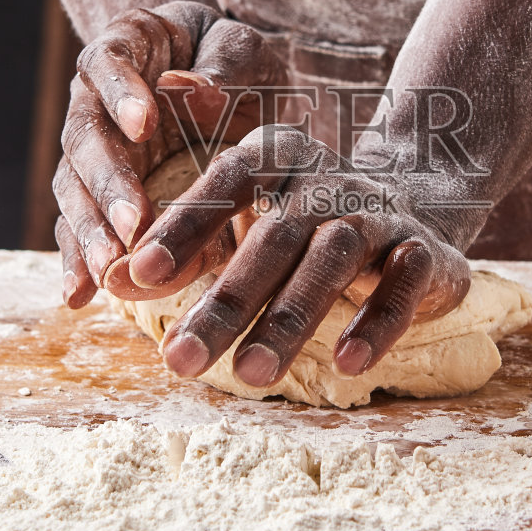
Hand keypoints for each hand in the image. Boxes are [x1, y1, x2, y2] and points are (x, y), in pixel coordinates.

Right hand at [54, 2, 284, 307]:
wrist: (217, 75)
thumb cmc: (227, 57)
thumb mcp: (240, 48)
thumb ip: (221, 66)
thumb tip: (187, 88)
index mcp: (124, 46)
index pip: (108, 63)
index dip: (120, 93)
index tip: (144, 125)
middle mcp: (93, 98)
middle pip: (85, 138)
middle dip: (108, 184)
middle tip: (133, 225)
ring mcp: (91, 148)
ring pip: (75, 188)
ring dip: (91, 231)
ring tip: (109, 270)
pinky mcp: (98, 192)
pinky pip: (80, 226)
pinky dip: (78, 261)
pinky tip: (78, 296)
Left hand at [126, 125, 475, 384]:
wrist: (419, 206)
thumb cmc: (304, 219)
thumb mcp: (245, 217)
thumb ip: (182, 241)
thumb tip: (105, 279)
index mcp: (277, 155)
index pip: (226, 180)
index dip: (183, 224)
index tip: (137, 274)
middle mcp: (327, 179)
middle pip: (273, 235)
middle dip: (226, 300)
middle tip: (179, 360)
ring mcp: (379, 214)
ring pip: (332, 260)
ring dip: (290, 317)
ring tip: (249, 374)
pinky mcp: (425, 252)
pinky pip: (403, 284)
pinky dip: (378, 321)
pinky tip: (347, 363)